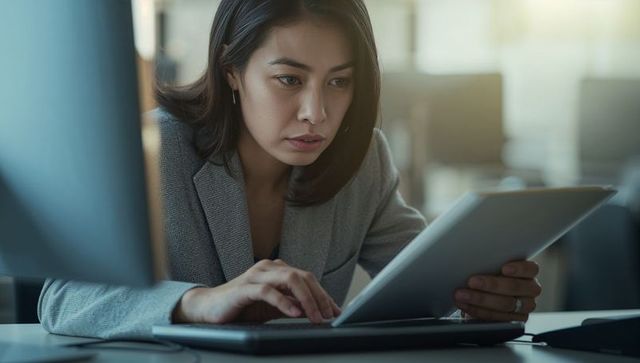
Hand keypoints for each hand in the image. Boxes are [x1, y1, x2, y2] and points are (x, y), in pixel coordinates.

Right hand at [172, 259, 340, 323]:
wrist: (209, 309)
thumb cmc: (241, 307)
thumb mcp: (273, 307)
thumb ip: (292, 305)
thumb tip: (316, 311)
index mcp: (276, 270)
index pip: (307, 278)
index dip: (323, 294)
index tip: (335, 311)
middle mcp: (268, 268)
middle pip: (302, 276)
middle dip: (319, 297)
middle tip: (329, 315)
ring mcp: (256, 275)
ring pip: (289, 279)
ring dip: (307, 299)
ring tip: (316, 316)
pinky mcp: (244, 288)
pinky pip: (268, 291)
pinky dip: (284, 302)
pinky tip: (295, 313)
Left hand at [453, 260, 541, 321]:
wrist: (486, 292)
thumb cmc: (490, 273)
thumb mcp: (492, 264)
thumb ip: (490, 262)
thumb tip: (471, 257)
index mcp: (529, 272)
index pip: (531, 269)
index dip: (518, 269)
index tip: (504, 269)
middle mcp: (530, 290)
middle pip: (515, 287)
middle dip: (491, 285)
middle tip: (472, 282)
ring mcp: (524, 307)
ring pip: (506, 304)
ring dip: (480, 299)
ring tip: (462, 295)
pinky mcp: (515, 321)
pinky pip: (497, 317)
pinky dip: (478, 311)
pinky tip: (466, 305)